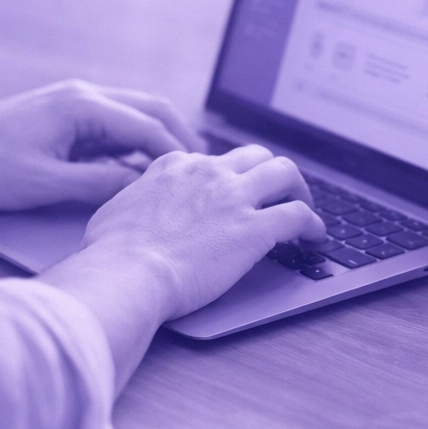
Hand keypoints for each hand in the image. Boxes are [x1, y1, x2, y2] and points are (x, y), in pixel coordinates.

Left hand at [0, 80, 204, 210]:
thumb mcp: (47, 184)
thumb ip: (101, 183)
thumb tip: (144, 186)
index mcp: (82, 105)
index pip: (148, 126)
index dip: (177, 153)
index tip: (202, 178)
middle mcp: (83, 94)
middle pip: (151, 108)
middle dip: (180, 136)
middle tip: (204, 168)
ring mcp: (74, 101)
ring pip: (134, 114)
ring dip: (158, 139)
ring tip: (179, 172)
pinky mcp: (64, 114)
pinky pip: (113, 125)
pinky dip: (133, 143)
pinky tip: (139, 170)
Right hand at [79, 144, 324, 319]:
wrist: (128, 273)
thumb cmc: (112, 253)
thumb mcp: (115, 210)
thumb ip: (135, 200)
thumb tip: (136, 208)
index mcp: (176, 166)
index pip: (214, 159)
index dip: (229, 175)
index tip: (233, 191)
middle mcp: (209, 172)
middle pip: (256, 156)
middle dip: (270, 172)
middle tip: (278, 193)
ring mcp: (235, 197)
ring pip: (284, 172)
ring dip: (299, 189)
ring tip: (305, 207)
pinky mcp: (256, 227)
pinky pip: (299, 214)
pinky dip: (314, 224)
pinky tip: (315, 238)